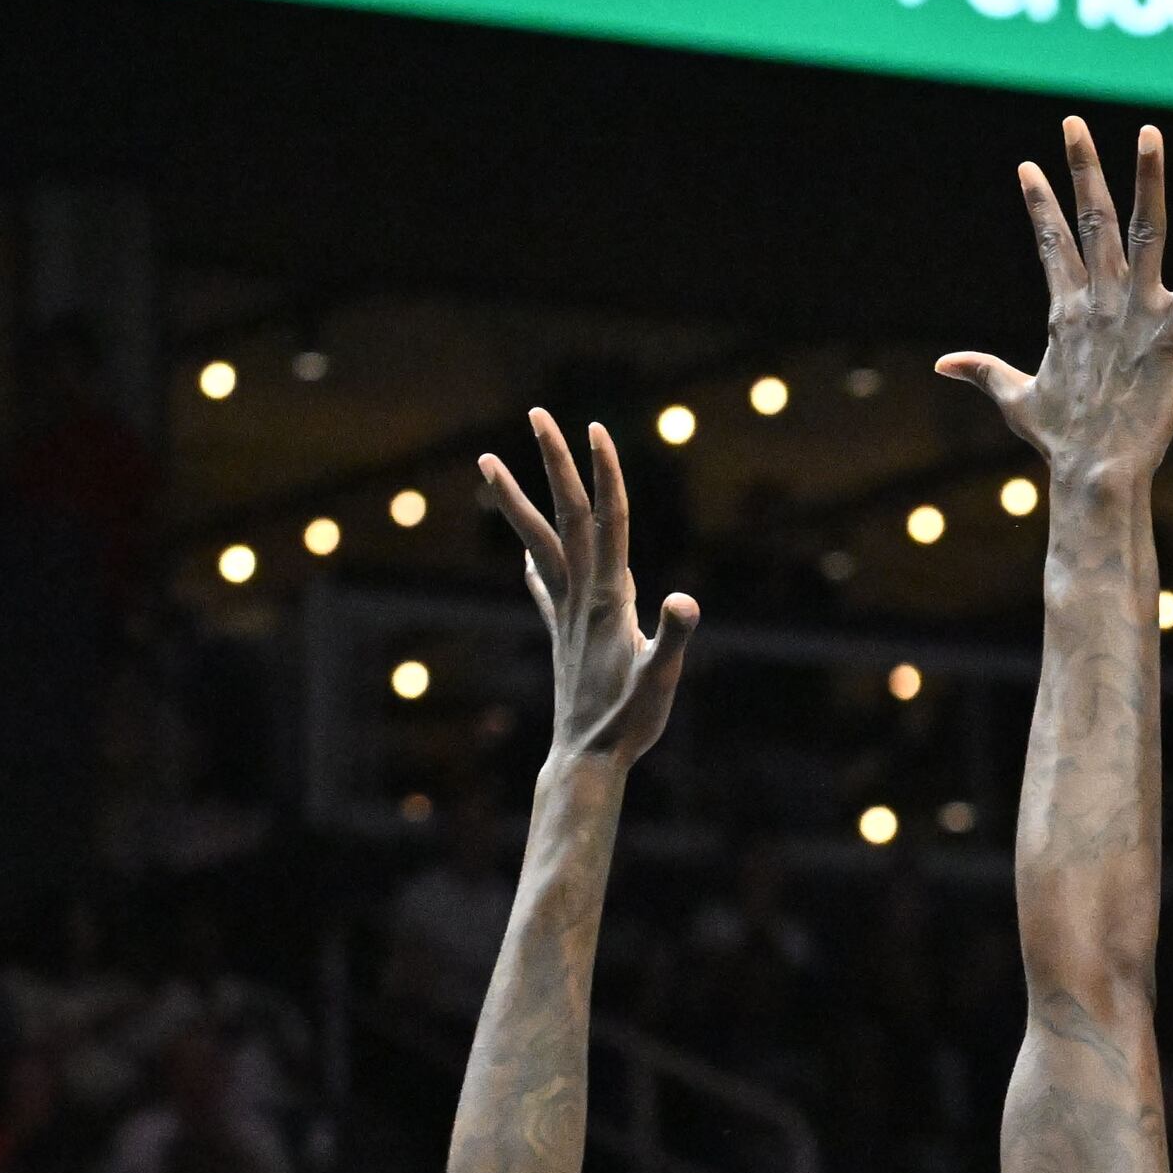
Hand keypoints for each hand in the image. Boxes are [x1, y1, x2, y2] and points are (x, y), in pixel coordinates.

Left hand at [479, 409, 699, 772]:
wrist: (586, 758)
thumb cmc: (629, 722)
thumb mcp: (662, 679)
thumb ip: (675, 637)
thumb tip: (684, 600)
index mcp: (609, 596)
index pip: (610, 520)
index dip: (605, 474)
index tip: (595, 429)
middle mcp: (582, 595)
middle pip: (567, 515)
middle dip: (554, 463)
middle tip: (538, 414)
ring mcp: (567, 612)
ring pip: (542, 541)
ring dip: (517, 500)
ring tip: (488, 463)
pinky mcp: (563, 633)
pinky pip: (543, 587)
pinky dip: (532, 562)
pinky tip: (524, 558)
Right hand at [936, 121, 1172, 491]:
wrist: (1094, 472)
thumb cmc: (1061, 440)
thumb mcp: (1015, 398)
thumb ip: (983, 370)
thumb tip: (943, 365)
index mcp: (1066, 311)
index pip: (1051, 243)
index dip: (1040, 203)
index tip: (1027, 166)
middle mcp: (1099, 299)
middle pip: (1091, 219)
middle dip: (1081, 168)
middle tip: (1073, 122)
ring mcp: (1136, 311)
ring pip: (1144, 230)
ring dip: (1146, 179)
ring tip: (1148, 132)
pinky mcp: (1172, 330)